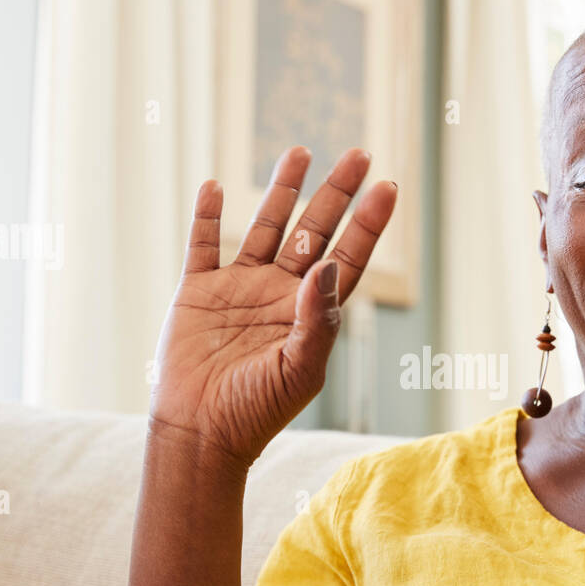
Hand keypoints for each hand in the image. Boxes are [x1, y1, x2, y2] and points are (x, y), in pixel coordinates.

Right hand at [149, 146, 396, 465]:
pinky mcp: (197, 291)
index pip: (348, 257)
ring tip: (300, 152)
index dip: (368, 223)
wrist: (199, 433)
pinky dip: (207, 215)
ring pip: (265, 226)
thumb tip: (329, 265)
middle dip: (336, 193)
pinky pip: (203, 244)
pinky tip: (216, 187)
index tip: (387, 187)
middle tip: (360, 154)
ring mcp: (238, 288)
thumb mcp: (300, 370)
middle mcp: (278, 293)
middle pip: (314, 231)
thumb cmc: (256, 411)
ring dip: (281, 191)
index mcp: (309, 312)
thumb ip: (317, 319)